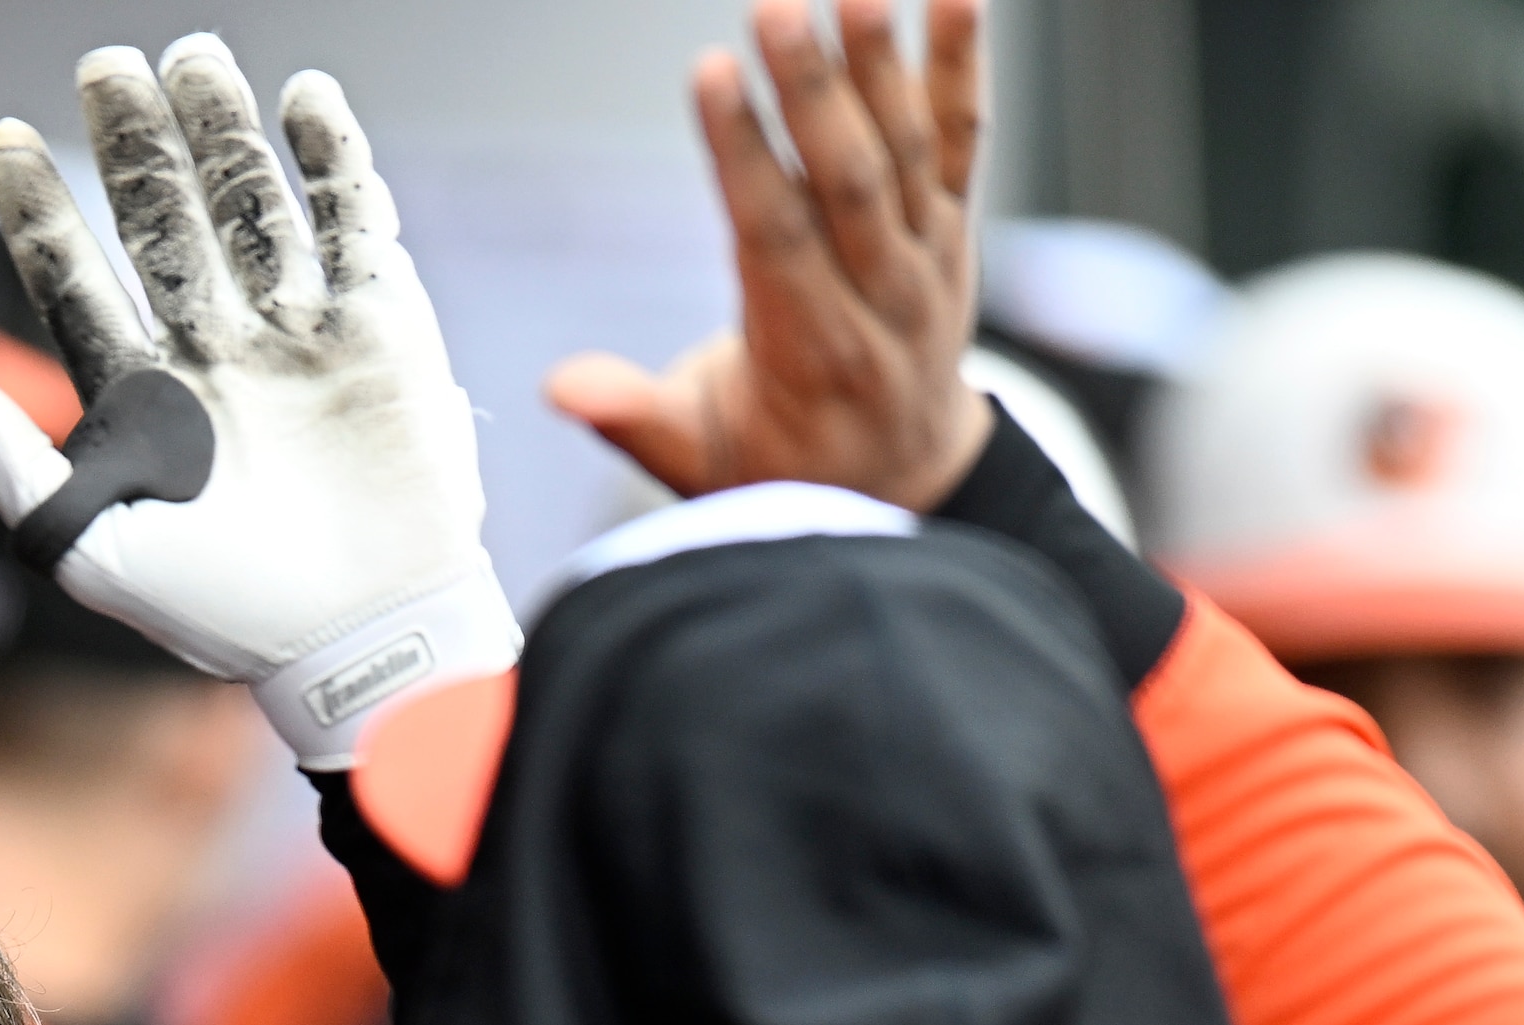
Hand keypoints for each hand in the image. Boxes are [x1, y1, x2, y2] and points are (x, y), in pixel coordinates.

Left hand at [0, 39, 510, 769]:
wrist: (360, 637)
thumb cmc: (227, 614)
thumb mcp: (93, 548)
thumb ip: (9, 461)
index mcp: (142, 394)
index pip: (75, 279)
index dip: (39, 212)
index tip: (3, 140)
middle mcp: (213, 348)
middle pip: (161, 220)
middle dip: (133, 144)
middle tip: (107, 67)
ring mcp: (295, 328)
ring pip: (248, 202)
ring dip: (221, 130)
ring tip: (193, 58)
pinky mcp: (378, 324)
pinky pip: (350, 221)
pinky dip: (332, 160)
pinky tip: (302, 100)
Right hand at [547, 0, 990, 511]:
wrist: (906, 479)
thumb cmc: (782, 467)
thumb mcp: (703, 465)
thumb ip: (636, 419)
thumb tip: (560, 387)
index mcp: (814, 354)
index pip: (776, 238)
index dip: (743, 155)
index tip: (712, 75)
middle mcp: (885, 300)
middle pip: (851, 182)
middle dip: (813, 91)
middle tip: (773, 9)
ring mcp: (930, 256)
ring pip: (909, 148)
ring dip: (882, 60)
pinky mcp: (955, 222)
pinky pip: (963, 135)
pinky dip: (961, 61)